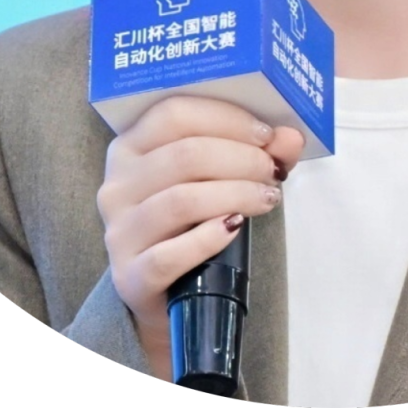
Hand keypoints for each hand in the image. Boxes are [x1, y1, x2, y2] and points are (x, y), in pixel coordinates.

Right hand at [96, 95, 305, 379]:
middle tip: (272, 171)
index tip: (265, 135)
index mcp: (131, 145)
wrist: (167, 293)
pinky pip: (169, 255)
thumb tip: (290, 136)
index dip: (225, 118)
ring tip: (267, 199)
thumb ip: (257, 150)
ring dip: (235, 194)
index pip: (173, 113)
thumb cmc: (193, 221)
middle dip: (241, 159)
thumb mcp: (220, 176)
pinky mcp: (129, 277)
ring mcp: (119, 232)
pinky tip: (234, 229)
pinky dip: (208, 239)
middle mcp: (116, 184)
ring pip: (181, 200)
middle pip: (184, 155)